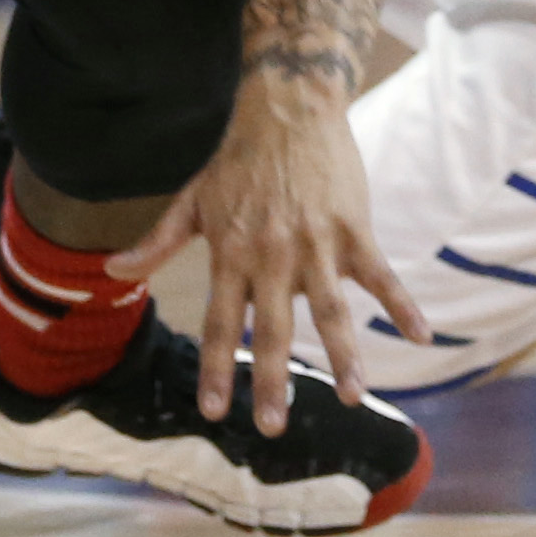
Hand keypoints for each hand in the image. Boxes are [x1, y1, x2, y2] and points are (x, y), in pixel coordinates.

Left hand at [110, 78, 428, 431]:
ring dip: (344, 356)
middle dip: (272, 380)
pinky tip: (423, 336)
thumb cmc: (236, 160)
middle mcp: (272, 255)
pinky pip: (381, 275)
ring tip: (350, 396)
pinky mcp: (353, 229)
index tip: (212, 410)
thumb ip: (157, 243)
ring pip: (331, 310)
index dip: (217, 367)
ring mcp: (316, 244)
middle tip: (272, 428)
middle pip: (273, 327)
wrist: (286, 108)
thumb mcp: (191, 200)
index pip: (221, 321)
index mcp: (231, 252)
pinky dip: (402, 305)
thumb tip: (111, 272)